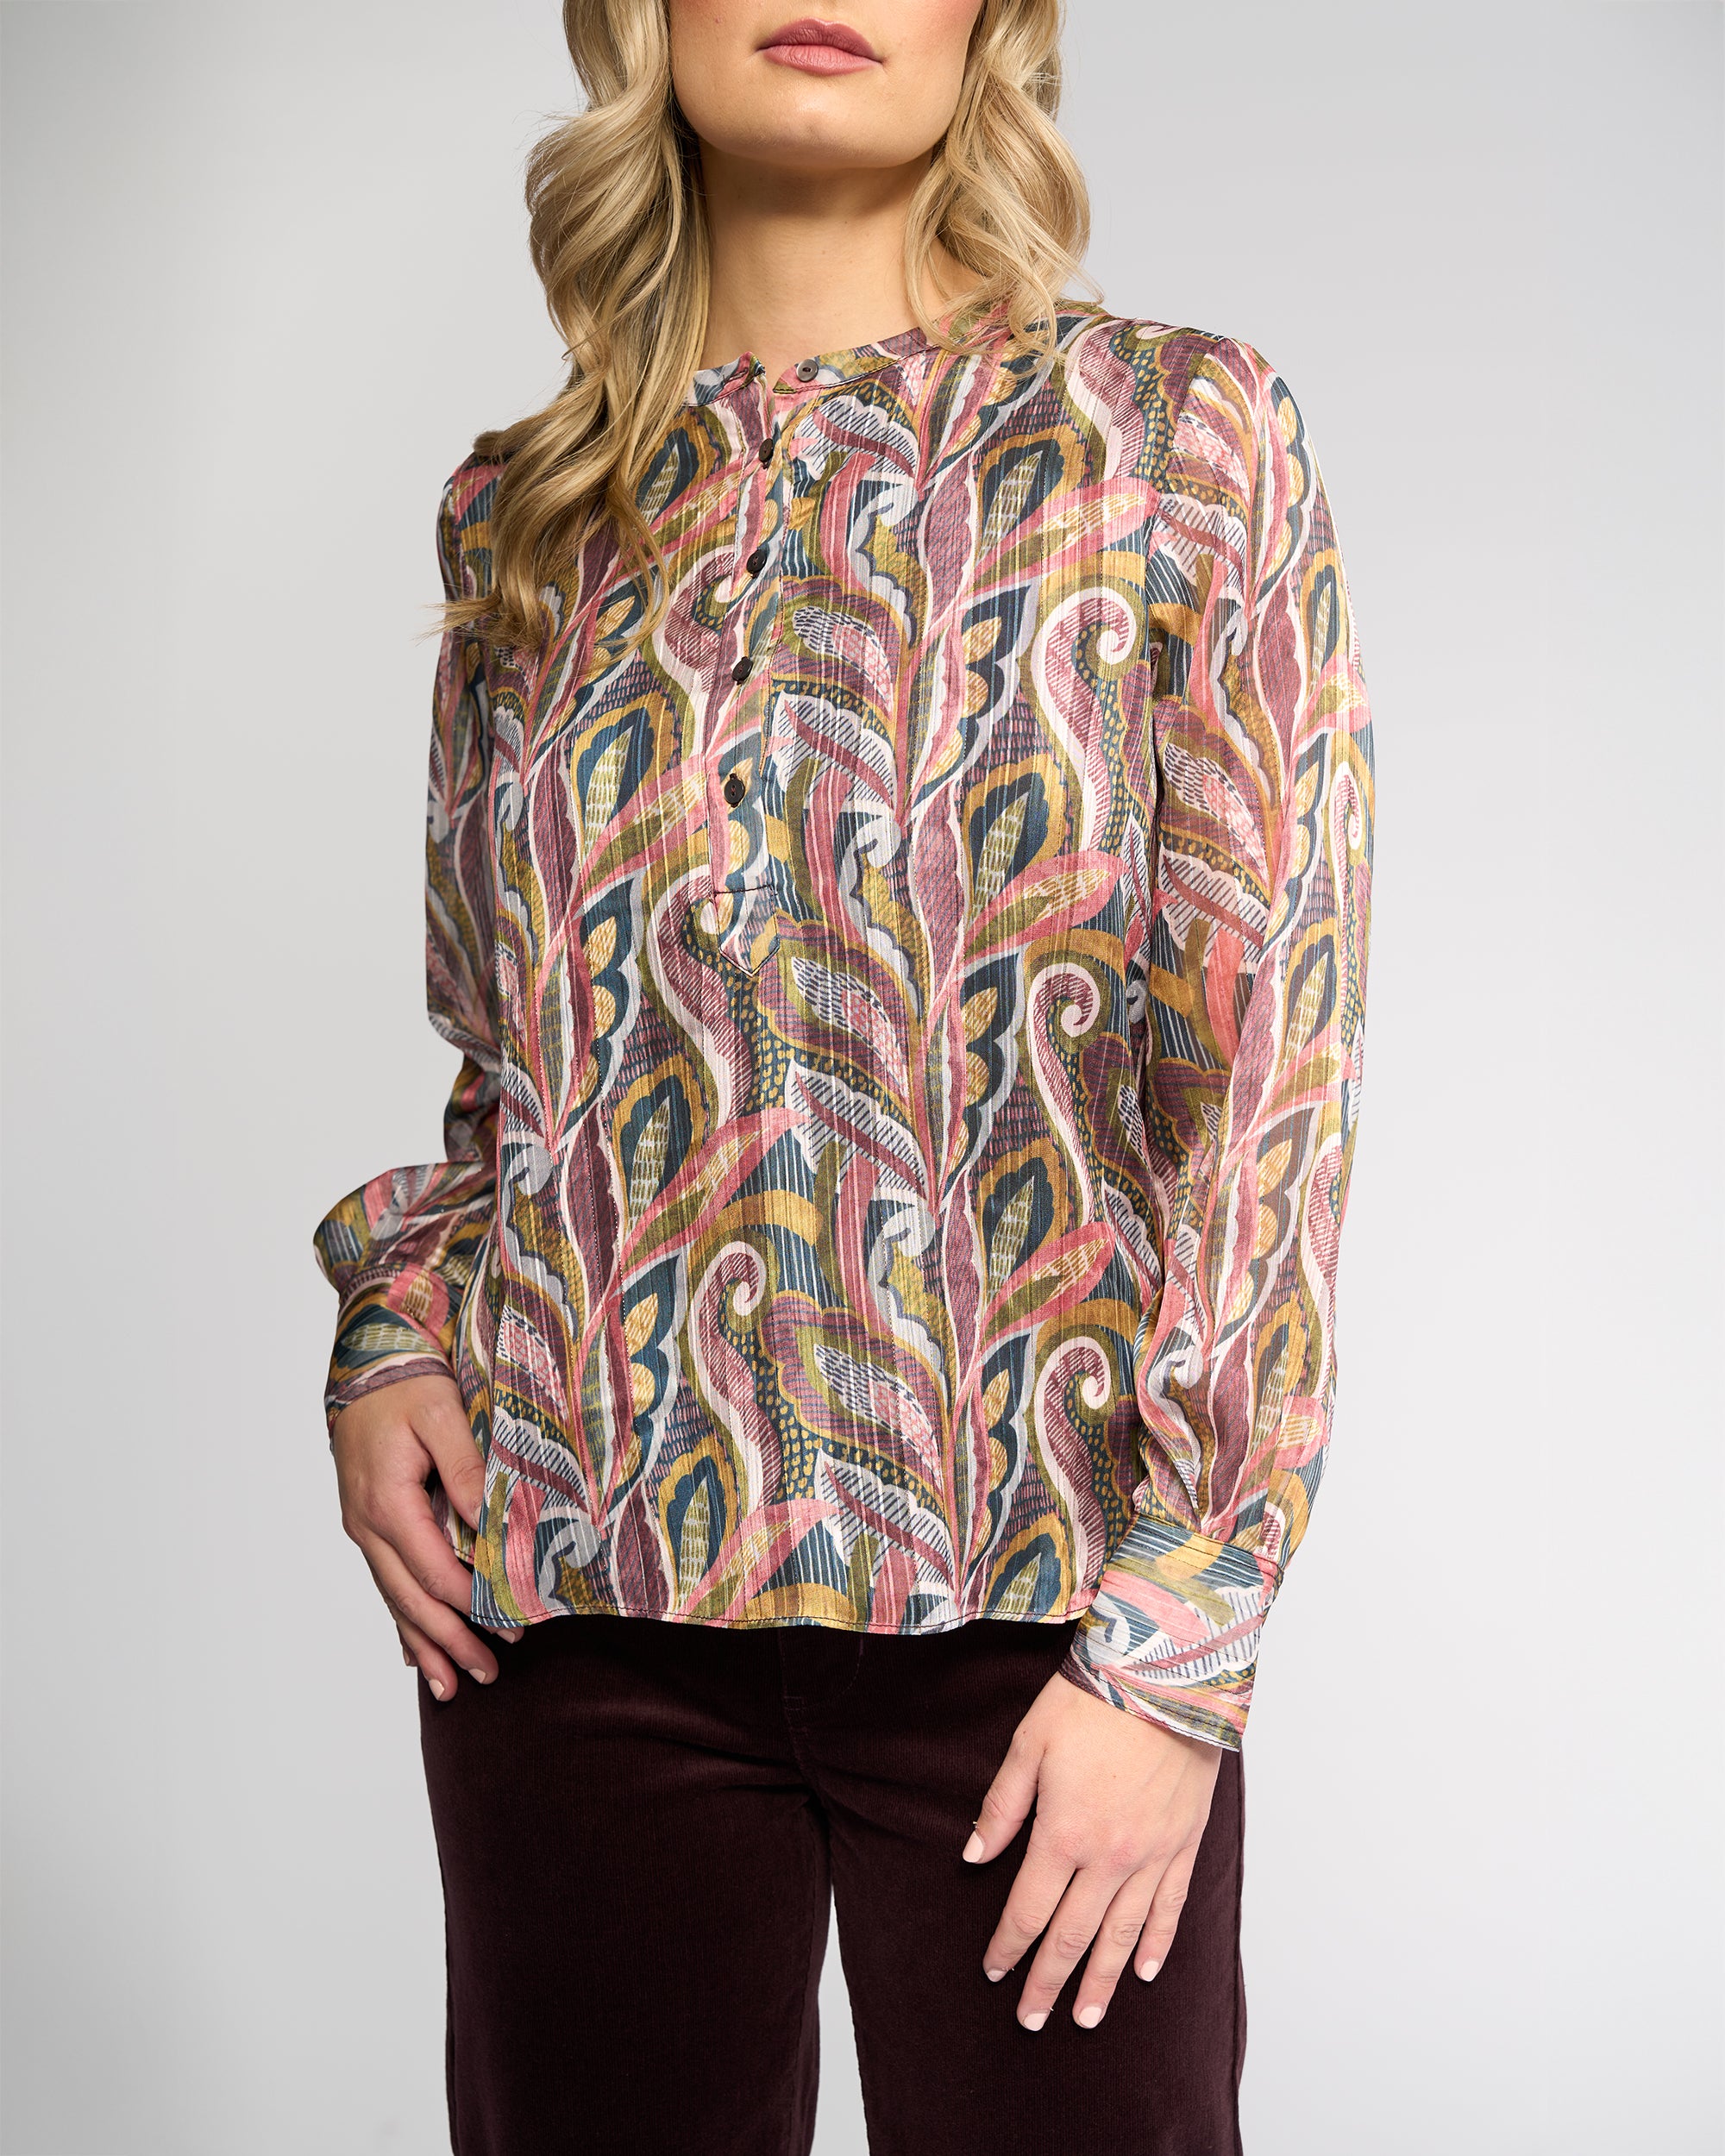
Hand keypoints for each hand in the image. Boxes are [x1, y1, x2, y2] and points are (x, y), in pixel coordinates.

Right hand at [331, 1371, 521, 1699]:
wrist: (366, 1369)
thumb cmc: (408, 1387)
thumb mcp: (443, 1415)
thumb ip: (465, 1468)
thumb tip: (489, 1520)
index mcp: (388, 1502)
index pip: (433, 1570)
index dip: (471, 1604)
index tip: (510, 1624)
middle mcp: (369, 1525)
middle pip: (410, 1598)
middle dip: (450, 1641)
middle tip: (488, 1674)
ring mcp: (364, 1529)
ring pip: (394, 1600)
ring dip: (425, 1645)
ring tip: (452, 1687)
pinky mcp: (368, 1526)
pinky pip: (386, 1583)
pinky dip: (402, 1621)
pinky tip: (413, 1655)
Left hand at [965, 1668, 1222, 2029]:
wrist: (1163, 1675)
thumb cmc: (1091, 1702)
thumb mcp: (1029, 1745)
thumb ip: (1001, 1808)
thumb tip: (974, 1857)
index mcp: (1064, 1835)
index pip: (1029, 1910)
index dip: (1008, 1946)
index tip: (994, 1972)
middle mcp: (1110, 1858)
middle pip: (1072, 1936)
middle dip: (1048, 1981)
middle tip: (1032, 2020)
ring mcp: (1152, 1856)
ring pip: (1123, 1935)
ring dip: (1101, 1981)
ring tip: (1085, 2017)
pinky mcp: (1184, 1844)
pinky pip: (1171, 1908)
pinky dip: (1157, 1944)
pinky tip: (1145, 1972)